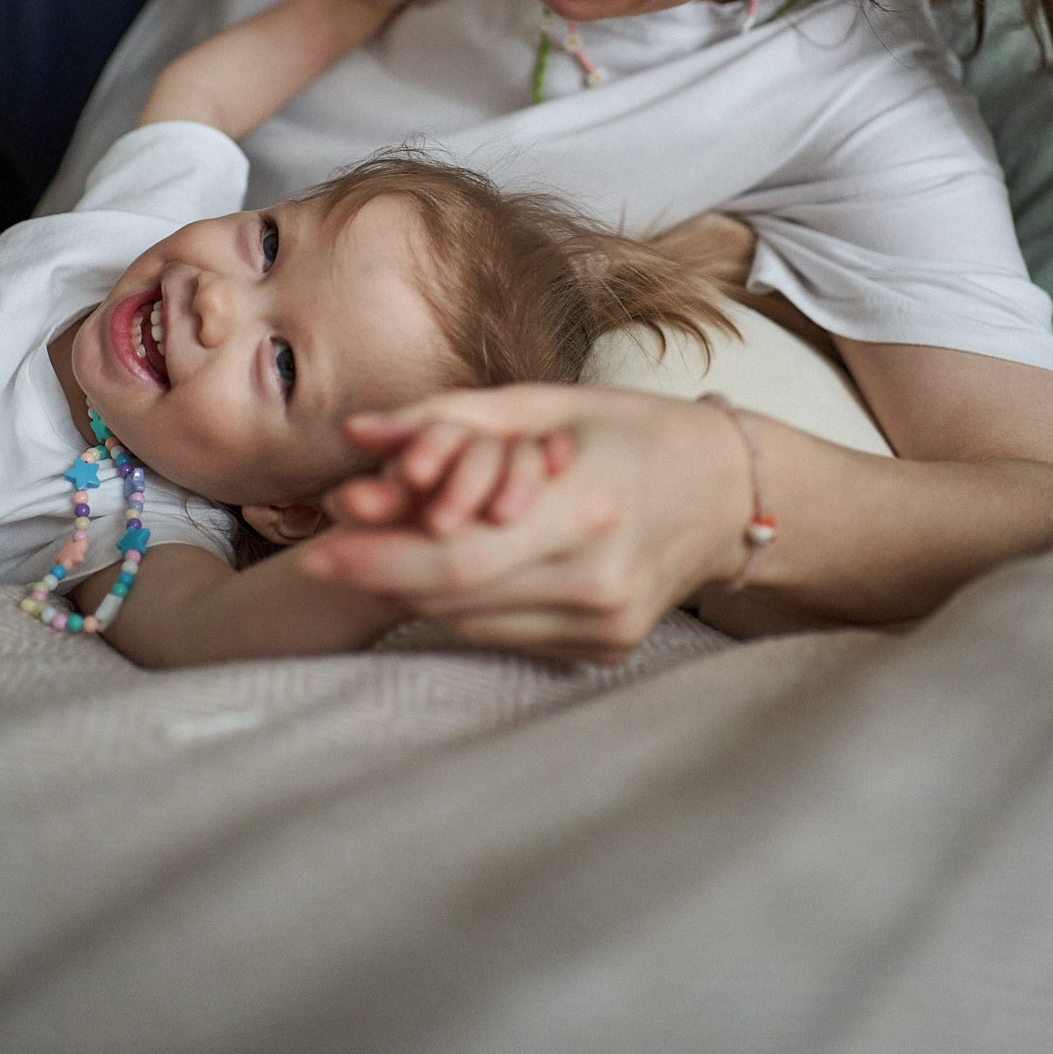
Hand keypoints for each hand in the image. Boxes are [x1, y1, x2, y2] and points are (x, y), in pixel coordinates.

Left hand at [299, 385, 747, 661]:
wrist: (730, 493)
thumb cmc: (633, 431)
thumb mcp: (547, 405)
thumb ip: (448, 419)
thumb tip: (357, 433)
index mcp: (590, 506)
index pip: (462, 553)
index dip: (383, 554)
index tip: (322, 544)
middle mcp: (598, 579)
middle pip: (456, 594)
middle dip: (383, 571)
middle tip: (324, 552)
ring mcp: (604, 624)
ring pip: (471, 619)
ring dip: (419, 586)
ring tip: (387, 545)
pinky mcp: (604, 648)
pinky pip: (504, 631)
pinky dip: (466, 601)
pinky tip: (456, 565)